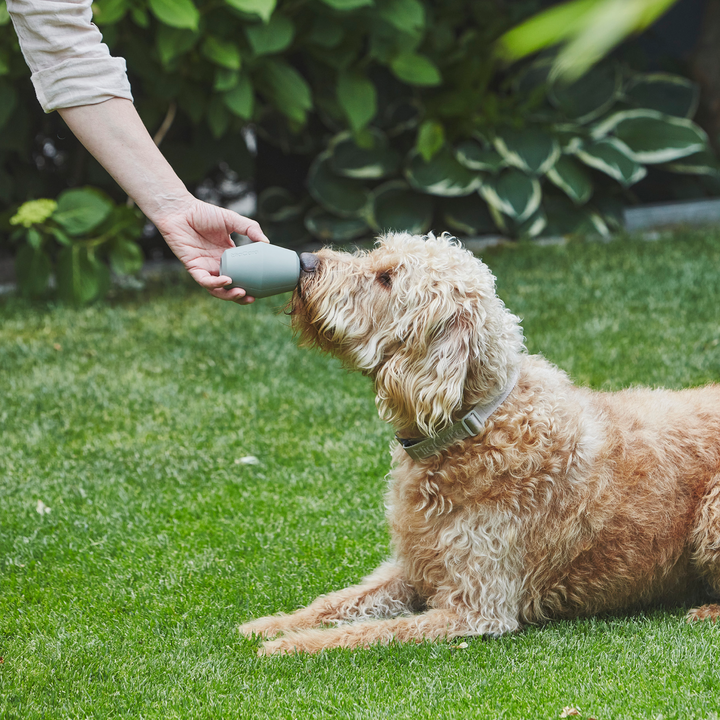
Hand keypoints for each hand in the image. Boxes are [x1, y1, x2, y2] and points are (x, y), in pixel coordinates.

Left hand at [154, 197, 268, 303]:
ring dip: (228, 295)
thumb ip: (250, 229)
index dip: (250, 283)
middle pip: (230, 287)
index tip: (262, 287)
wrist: (180, 209)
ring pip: (217, 289)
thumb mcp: (232, 219)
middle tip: (252, 298)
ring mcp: (205, 267)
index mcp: (228, 256)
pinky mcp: (193, 267)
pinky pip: (204, 281)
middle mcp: (217, 265)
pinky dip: (215, 284)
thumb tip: (266, 242)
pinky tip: (226, 280)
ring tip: (241, 293)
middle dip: (240, 297)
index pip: (241, 275)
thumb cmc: (203, 213)